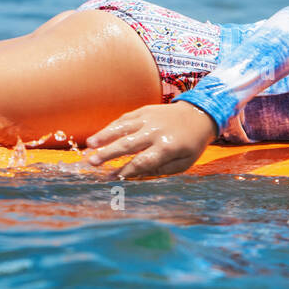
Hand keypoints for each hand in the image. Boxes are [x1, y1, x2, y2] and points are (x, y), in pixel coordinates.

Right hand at [83, 101, 218, 177]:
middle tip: (91, 162)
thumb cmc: (191, 143)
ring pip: (123, 127)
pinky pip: (125, 119)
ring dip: (104, 136)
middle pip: (128, 144)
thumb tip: (137, 175)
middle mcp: (156, 132)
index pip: (142, 161)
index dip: (126, 170)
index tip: (111, 178)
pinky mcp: (145, 110)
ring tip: (89, 145)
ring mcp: (149, 119)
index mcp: (168, 147)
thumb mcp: (184, 162)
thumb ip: (161, 170)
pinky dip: (112, 126)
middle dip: (108, 153)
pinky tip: (100, 135)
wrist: (200, 115)